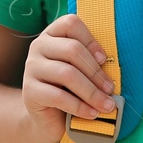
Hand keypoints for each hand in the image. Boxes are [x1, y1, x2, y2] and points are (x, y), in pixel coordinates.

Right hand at [22, 14, 117, 142]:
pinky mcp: (29, 91)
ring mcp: (31, 68)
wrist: (48, 118)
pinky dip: (79, 106)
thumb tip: (112, 65)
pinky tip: (91, 114)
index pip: (71, 24)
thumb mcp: (80, 70)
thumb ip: (90, 61)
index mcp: (52, 34)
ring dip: (92, 92)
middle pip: (72, 50)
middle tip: (110, 89)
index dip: (91, 40)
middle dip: (96, 72)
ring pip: (67, 74)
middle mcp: (38, 46)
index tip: (104, 60)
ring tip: (106, 105)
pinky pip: (58, 96)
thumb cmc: (70, 89)